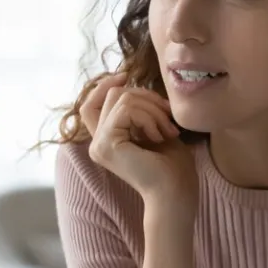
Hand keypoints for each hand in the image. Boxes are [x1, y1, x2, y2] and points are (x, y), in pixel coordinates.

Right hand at [81, 72, 197, 212]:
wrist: (176, 192)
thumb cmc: (173, 166)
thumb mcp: (156, 128)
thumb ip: (139, 109)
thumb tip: (127, 80)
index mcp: (107, 140)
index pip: (91, 103)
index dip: (104, 85)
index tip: (125, 75)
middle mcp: (98, 143)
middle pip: (114, 94)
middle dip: (146, 97)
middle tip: (168, 118)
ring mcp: (99, 145)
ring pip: (122, 99)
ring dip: (153, 110)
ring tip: (167, 132)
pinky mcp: (106, 144)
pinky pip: (126, 110)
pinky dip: (148, 117)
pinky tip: (159, 136)